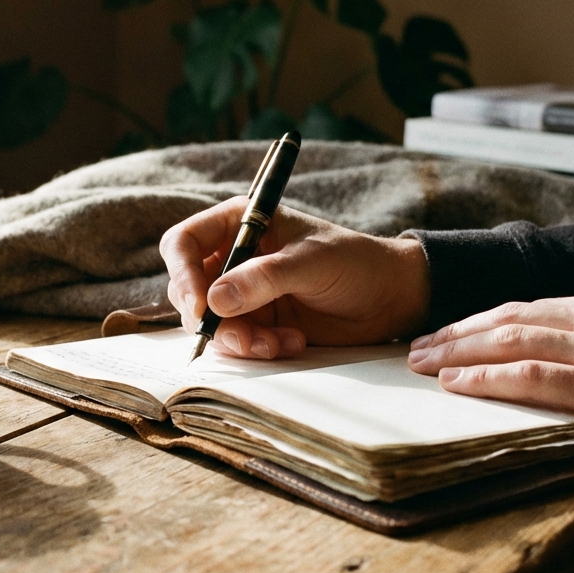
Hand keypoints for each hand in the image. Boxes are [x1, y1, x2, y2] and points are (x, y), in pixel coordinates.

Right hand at [159, 197, 430, 358]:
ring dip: (238, 339)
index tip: (202, 307)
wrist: (390, 298)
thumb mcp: (310, 263)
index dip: (183, 274)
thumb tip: (214, 301)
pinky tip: (291, 342)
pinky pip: (235, 342)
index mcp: (239, 223)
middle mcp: (232, 257)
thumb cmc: (354, 262)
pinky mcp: (256, 322)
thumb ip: (263, 278)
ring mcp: (242, 293)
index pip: (183, 243)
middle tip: (242, 336)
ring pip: (210, 323)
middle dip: (211, 319)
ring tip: (278, 342)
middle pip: (188, 289)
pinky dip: (256, 348)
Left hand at [407, 291, 573, 469]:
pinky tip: (457, 383)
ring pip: (511, 340)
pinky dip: (487, 377)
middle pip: (510, 316)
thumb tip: (564, 355)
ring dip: (457, 352)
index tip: (451, 331)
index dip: (483, 318)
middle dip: (457, 331)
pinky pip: (532, 377)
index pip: (532, 305)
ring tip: (422, 363)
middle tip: (418, 346)